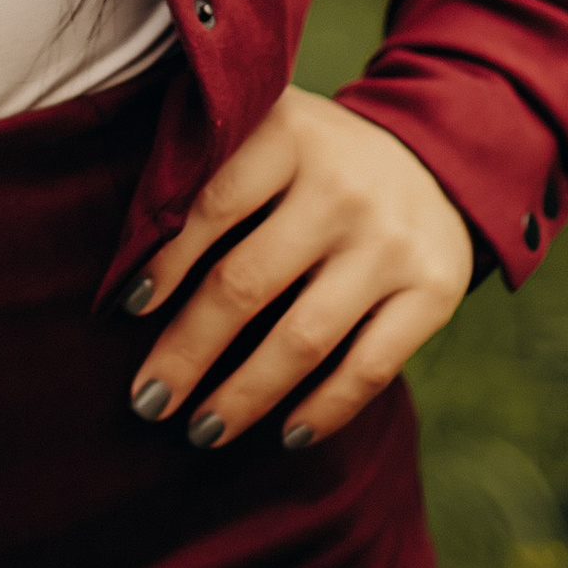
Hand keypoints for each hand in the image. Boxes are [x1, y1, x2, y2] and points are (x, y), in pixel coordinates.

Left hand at [123, 89, 472, 453]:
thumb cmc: (319, 159)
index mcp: (290, 134)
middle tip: (148, 400)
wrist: (439, 156)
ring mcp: (391, 243)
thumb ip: (211, 168)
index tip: (127, 311)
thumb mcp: (271, 132)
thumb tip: (127, 266)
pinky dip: (324, 410)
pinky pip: (370, 368)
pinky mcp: (434, 291)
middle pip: (247, 283)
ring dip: (244, 396)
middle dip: (188, 351)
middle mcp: (343, 186)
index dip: (165, 262)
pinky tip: (285, 435)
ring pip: (304, 338)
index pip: (213, 203)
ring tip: (201, 431)